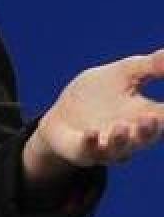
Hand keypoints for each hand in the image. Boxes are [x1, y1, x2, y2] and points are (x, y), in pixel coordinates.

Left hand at [24, 49, 163, 184]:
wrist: (63, 115)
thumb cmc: (99, 95)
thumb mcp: (123, 74)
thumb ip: (148, 66)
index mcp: (146, 118)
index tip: (161, 110)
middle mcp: (131, 137)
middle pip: (144, 137)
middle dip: (148, 130)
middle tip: (151, 118)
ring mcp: (106, 146)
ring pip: (118, 148)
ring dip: (120, 140)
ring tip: (121, 127)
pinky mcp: (82, 150)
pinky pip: (88, 150)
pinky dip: (90, 143)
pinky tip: (91, 134)